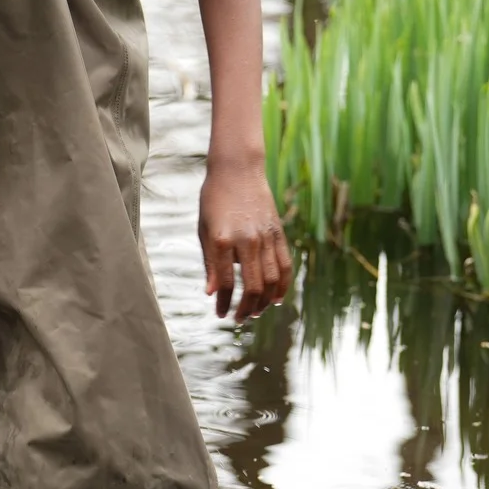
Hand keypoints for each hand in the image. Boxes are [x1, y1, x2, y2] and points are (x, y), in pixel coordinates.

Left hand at [198, 158, 291, 323]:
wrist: (237, 170)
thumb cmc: (214, 200)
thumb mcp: (203, 229)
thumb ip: (210, 262)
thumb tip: (211, 293)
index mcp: (221, 239)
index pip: (225, 282)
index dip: (223, 303)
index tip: (220, 314)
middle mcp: (246, 240)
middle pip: (252, 286)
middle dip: (246, 308)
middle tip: (239, 318)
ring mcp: (265, 236)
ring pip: (272, 280)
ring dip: (265, 302)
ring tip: (256, 312)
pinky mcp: (278, 233)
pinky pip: (285, 265)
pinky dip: (283, 285)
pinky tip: (277, 299)